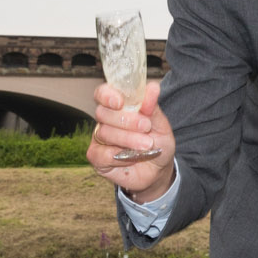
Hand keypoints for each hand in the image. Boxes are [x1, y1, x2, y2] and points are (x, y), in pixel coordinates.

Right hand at [86, 81, 176, 202]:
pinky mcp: (97, 157)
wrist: (159, 169)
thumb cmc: (157, 143)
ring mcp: (99, 139)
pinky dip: (119, 156)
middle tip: (146, 127)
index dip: (107, 95)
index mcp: (118, 106)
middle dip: (126, 120)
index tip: (119, 102)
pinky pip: (101, 154)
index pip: (102, 93)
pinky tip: (132, 158)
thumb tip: (152, 88)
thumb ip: (153, 107)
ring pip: (104, 133)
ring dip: (128, 139)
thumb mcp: (161, 124)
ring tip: (146, 145)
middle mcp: (105, 120)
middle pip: (103, 113)